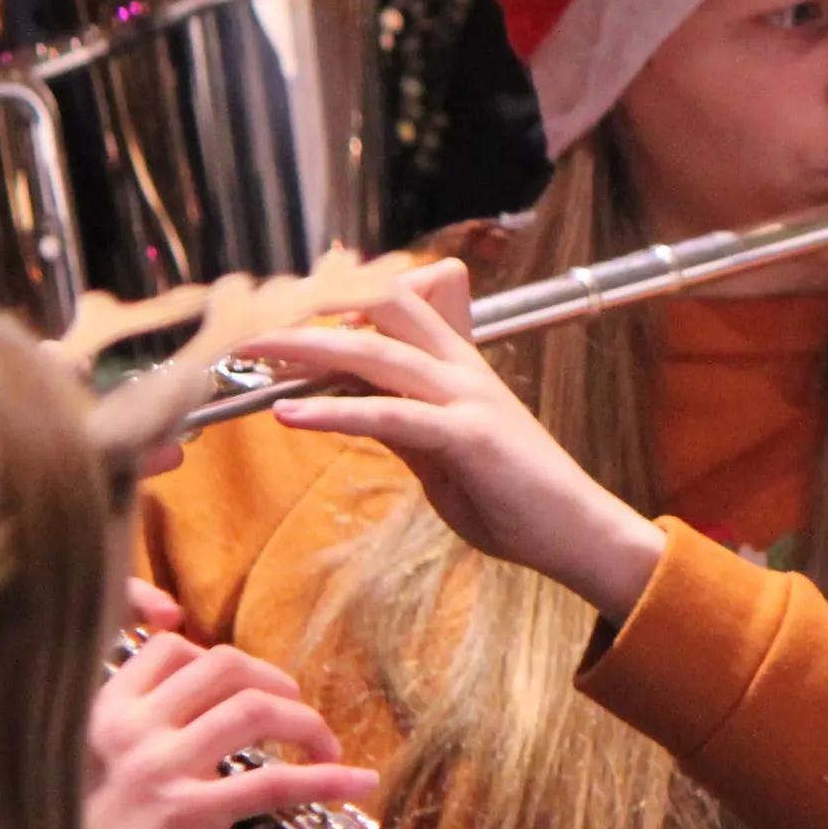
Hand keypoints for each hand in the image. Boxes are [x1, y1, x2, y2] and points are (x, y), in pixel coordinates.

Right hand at [84, 589, 377, 828]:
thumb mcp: (89, 773)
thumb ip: (136, 738)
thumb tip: (204, 721)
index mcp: (103, 713)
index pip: (170, 648)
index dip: (217, 653)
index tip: (249, 680)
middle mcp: (131, 729)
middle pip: (224, 666)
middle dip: (275, 680)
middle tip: (297, 709)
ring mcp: (160, 768)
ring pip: (254, 709)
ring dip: (305, 721)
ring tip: (326, 745)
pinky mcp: (187, 814)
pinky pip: (272, 783)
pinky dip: (324, 779)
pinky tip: (356, 783)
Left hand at [244, 260, 667, 619]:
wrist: (576, 532)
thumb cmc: (515, 497)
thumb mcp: (444, 452)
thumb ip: (403, 419)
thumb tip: (354, 403)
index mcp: (460, 365)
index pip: (397, 304)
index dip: (340, 296)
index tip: (285, 304)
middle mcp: (462, 368)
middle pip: (382, 307)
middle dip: (314, 305)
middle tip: (251, 315)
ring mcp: (467, 398)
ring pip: (379, 352)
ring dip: (307, 347)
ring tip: (252, 349)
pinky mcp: (469, 437)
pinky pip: (391, 416)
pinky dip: (333, 412)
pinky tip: (289, 417)